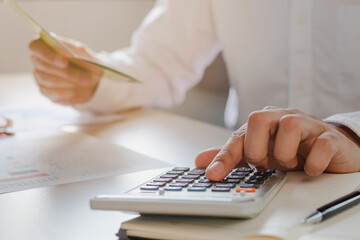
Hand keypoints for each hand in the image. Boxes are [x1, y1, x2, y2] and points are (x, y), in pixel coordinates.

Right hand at [29, 35, 102, 104]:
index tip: (65, 62)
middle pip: (45, 66)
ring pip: (50, 81)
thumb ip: (75, 51)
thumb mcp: (84, 52)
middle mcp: (37, 60)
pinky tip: (78, 90)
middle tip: (86, 79)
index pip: (36, 47)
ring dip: (71, 83)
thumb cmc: (84, 60)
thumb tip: (68, 53)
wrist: (90, 78)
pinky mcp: (44, 91)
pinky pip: (54, 93)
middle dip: (68, 73)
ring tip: (86, 83)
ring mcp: (39, 76)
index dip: (49, 55)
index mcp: (43, 45)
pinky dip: (68, 93)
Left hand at [195, 106, 359, 180]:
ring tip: (290, 164)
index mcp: (263, 122)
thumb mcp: (259, 153)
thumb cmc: (291, 148)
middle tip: (266, 164)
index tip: (213, 175)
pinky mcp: (329, 137)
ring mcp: (307, 124)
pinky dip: (313, 163)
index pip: (238, 135)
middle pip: (257, 119)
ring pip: (289, 126)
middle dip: (257, 150)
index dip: (224, 156)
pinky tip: (310, 169)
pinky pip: (320, 145)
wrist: (329, 146)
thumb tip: (201, 161)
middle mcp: (282, 118)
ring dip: (285, 154)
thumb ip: (231, 156)